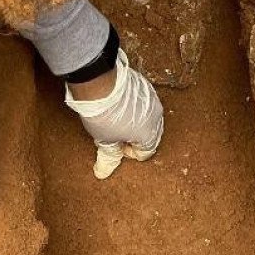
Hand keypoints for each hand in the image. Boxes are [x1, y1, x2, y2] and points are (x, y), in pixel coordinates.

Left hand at [64, 50, 163, 178]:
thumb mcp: (104, 139)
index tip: (116, 145)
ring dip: (135, 122)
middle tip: (116, 135)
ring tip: (116, 120)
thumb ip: (109, 156)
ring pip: (148, 119)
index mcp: (149, 134)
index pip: (145, 153)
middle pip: (150, 135)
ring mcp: (153, 100)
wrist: (98, 82)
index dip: (129, 152)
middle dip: (134, 138)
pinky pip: (144, 103)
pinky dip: (135, 108)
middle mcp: (156, 117)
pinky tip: (120, 106)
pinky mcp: (146, 86)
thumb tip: (103, 172)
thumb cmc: (103, 113)